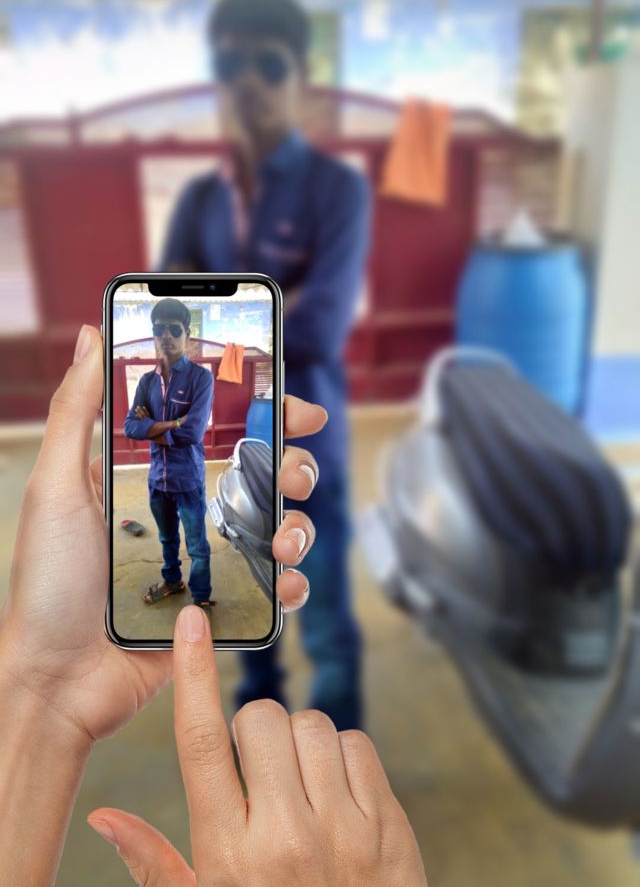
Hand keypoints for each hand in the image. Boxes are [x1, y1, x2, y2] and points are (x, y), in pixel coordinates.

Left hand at [0, 324, 326, 746]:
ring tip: (283, 540)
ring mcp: (210, 560)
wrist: (56, 680)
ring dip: (299, 525)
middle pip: (265, 475)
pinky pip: (275, 588)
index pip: (222, 431)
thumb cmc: (48, 582)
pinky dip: (292, 582)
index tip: (295, 407)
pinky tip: (284, 582)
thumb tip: (88, 335)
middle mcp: (190, 512)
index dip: (266, 413)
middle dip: (294, 467)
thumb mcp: (55, 486)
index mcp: (157, 476)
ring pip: (282, 527)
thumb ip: (76, 410)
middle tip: (293, 476)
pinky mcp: (222, 608)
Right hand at [88, 606, 428, 886]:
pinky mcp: (388, 825)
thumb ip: (154, 862)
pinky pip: (358, 744)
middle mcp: (285, 835)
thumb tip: (103, 816)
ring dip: (300, 742)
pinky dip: (343, 757)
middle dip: (255, 731)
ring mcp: (343, 829)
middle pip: (260, 719)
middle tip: (259, 773)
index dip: (193, 674)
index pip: (201, 742)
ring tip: (299, 789)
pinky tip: (335, 795)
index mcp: (228, 853)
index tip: (192, 623)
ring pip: (313, 725)